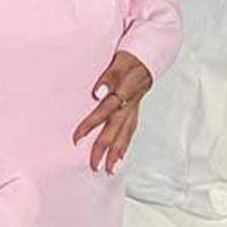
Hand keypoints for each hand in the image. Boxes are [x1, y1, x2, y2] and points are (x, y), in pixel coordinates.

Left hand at [73, 50, 152, 173]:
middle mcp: (129, 106)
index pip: (104, 112)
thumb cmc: (131, 59)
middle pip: (115, 130)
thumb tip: (99, 92)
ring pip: (124, 135)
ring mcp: (133, 110)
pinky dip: (125, 145)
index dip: (90, 125)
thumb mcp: (119, 62)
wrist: (149, 57)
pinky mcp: (134, 111)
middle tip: (93, 166)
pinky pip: (130, 131)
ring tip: (109, 169)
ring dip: (116, 153)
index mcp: (123, 93)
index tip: (76, 138)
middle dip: (103, 149)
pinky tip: (120, 156)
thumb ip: (109, 77)